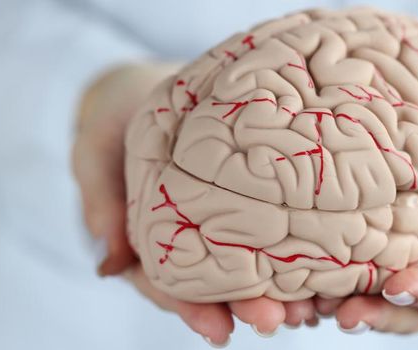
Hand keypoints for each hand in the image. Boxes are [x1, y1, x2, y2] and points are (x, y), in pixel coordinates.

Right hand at [73, 63, 318, 346]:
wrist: (145, 86)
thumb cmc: (113, 117)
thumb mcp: (93, 151)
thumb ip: (100, 199)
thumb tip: (110, 259)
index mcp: (146, 243)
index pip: (169, 286)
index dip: (192, 309)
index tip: (219, 331)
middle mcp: (187, 241)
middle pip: (217, 285)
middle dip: (246, 306)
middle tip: (275, 319)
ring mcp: (218, 221)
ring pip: (249, 264)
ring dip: (279, 290)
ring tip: (308, 308)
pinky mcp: (248, 199)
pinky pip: (272, 227)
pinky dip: (296, 250)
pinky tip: (325, 266)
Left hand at [329, 57, 417, 333]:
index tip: (398, 287)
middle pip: (409, 308)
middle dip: (376, 314)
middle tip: (340, 312)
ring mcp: (404, 256)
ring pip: (372, 295)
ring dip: (338, 304)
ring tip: (303, 304)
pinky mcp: (373, 237)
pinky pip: (347, 264)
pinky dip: (318, 275)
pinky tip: (288, 273)